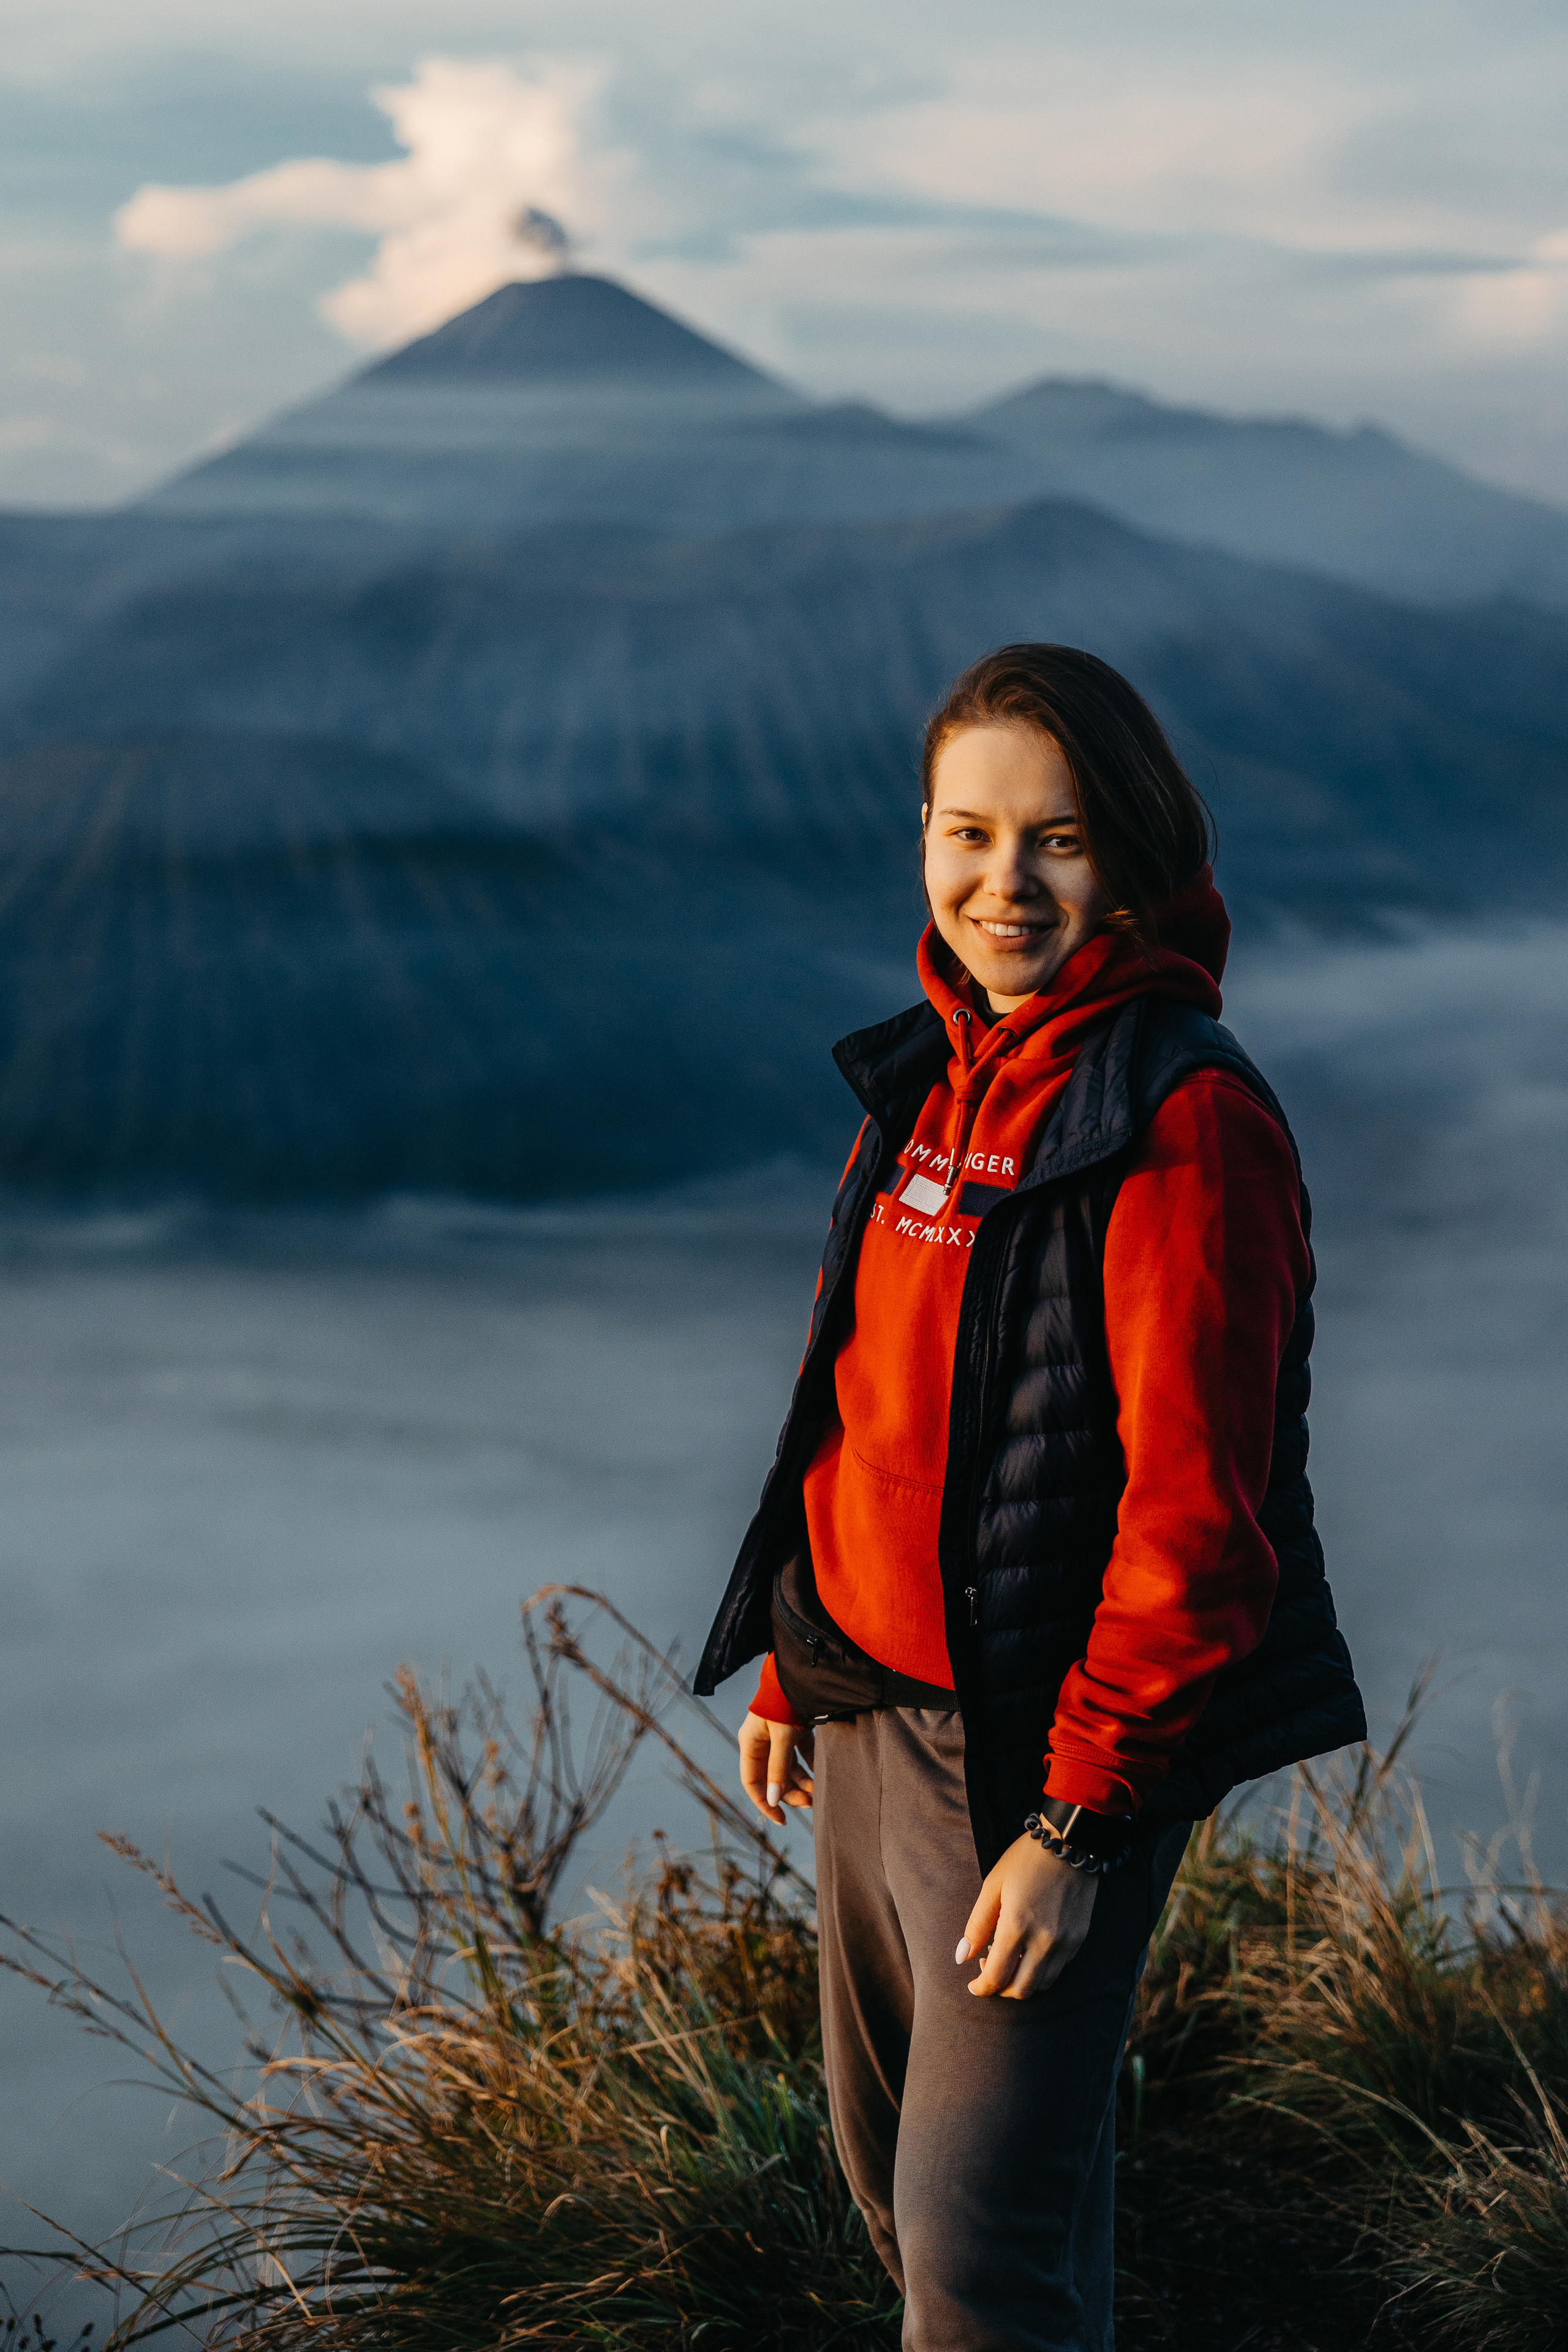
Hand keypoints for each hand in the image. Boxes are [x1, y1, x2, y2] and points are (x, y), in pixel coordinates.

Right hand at [738, 1711, 814, 1825]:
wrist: (801, 1671)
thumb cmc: (785, 1701)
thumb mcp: (782, 1736)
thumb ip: (778, 1768)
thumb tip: (774, 1800)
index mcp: (750, 1743)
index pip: (752, 1782)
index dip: (764, 1802)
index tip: (781, 1819)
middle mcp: (762, 1742)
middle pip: (773, 1778)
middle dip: (790, 1792)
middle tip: (810, 1803)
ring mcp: (778, 1736)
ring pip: (788, 1768)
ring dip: (802, 1782)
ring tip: (819, 1792)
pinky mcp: (794, 1730)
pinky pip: (801, 1755)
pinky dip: (811, 1765)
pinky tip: (823, 1774)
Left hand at [957, 1830, 1098, 1999]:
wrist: (1070, 1842)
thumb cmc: (1025, 1860)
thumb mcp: (993, 1885)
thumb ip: (977, 1925)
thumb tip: (961, 1958)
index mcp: (1018, 1926)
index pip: (997, 1977)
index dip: (981, 1987)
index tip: (973, 1985)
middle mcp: (1045, 1941)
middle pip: (1021, 1990)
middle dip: (1001, 1989)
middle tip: (989, 1971)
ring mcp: (1066, 1942)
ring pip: (1043, 1985)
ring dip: (1022, 1982)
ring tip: (1010, 1959)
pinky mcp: (1079, 1939)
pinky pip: (1059, 1969)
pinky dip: (1041, 1970)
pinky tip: (1031, 1950)